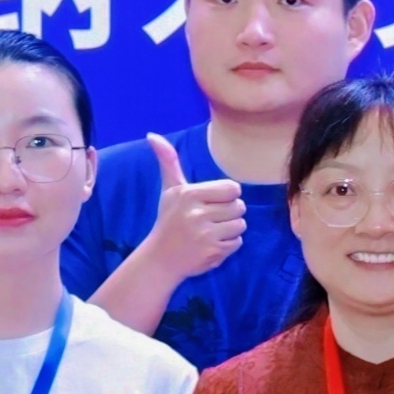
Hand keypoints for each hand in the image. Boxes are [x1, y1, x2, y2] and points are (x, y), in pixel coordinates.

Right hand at [139, 134, 247, 282]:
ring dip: (230, 230)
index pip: (233, 188)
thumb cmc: (169, 220)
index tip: (210, 203)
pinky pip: (237, 242)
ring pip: (241, 225)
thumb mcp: (170, 189)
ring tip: (210, 232)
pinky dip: (228, 245)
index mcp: (189, 194)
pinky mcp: (213, 252)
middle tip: (208, 219)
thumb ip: (168, 161)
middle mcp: (197, 213)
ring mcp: (205, 234)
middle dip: (228, 213)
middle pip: (240, 207)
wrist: (160, 258)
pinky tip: (210, 245)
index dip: (226, 196)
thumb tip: (152, 135)